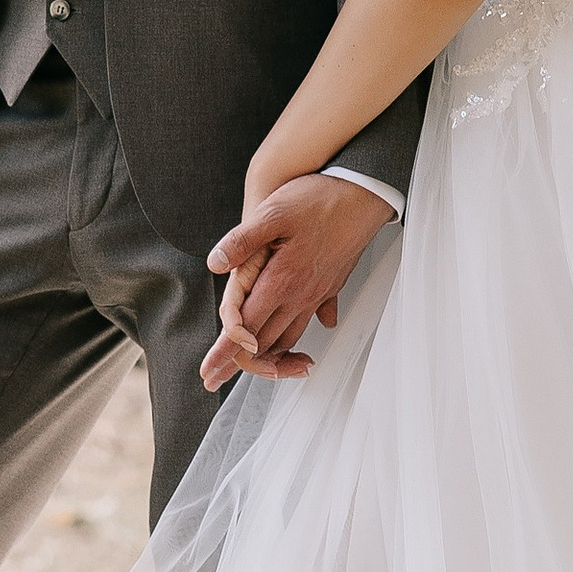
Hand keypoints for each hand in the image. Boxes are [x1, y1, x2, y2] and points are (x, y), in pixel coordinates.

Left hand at [200, 174, 394, 389]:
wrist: (364, 194)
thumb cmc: (319, 199)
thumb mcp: (273, 213)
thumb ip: (242, 241)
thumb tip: (214, 263)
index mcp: (282, 281)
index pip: (246, 330)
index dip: (224, 355)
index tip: (208, 374)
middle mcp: (300, 295)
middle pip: (265, 342)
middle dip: (239, 364)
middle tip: (215, 377)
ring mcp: (317, 293)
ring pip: (288, 336)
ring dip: (266, 356)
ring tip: (248, 366)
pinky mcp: (329, 287)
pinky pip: (307, 323)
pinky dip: (292, 339)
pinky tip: (292, 341)